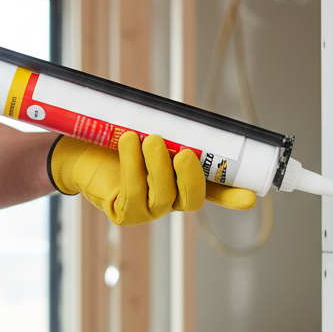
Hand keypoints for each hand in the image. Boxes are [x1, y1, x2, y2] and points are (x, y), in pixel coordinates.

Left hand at [49, 131, 256, 225]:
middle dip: (190, 177)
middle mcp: (169, 200)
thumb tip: (194, 119)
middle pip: (191, 198)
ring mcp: (147, 210)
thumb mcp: (149, 134)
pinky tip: (129, 144)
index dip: (232, 195)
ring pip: (162, 196)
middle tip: (184, 153)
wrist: (80, 151)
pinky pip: (133, 192)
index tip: (252, 197)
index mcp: (182, 182)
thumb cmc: (119, 140)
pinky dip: (132, 166)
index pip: (214, 191)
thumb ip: (173, 133)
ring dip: (158, 167)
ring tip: (150, 139)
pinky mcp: (124, 212)